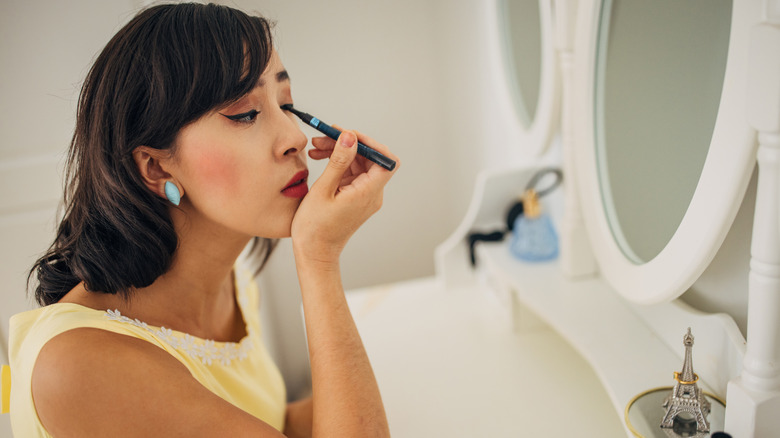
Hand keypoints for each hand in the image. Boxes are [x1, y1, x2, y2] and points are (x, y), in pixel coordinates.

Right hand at [291, 129, 398, 265]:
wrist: (314, 253)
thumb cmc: (315, 228)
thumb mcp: (323, 190)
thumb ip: (338, 161)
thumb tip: (350, 137)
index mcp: (368, 193)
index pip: (385, 160)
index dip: (369, 143)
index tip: (347, 135)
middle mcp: (372, 194)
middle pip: (370, 158)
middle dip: (348, 144)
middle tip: (323, 137)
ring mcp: (364, 196)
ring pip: (359, 164)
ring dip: (340, 152)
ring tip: (316, 148)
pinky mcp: (355, 198)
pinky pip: (351, 174)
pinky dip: (338, 164)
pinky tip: (320, 159)